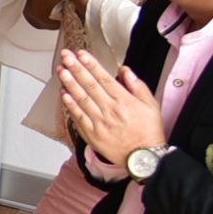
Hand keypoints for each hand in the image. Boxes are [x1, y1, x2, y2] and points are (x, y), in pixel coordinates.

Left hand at [58, 49, 166, 166]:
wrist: (144, 158)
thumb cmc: (149, 132)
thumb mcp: (151, 105)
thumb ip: (137, 86)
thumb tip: (125, 71)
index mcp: (124, 101)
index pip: (104, 78)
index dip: (91, 65)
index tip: (81, 54)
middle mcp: (110, 110)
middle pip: (89, 85)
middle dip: (76, 68)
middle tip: (66, 56)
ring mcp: (99, 122)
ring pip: (81, 99)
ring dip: (70, 83)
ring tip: (61, 70)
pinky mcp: (92, 134)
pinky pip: (78, 117)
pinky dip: (70, 105)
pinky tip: (63, 94)